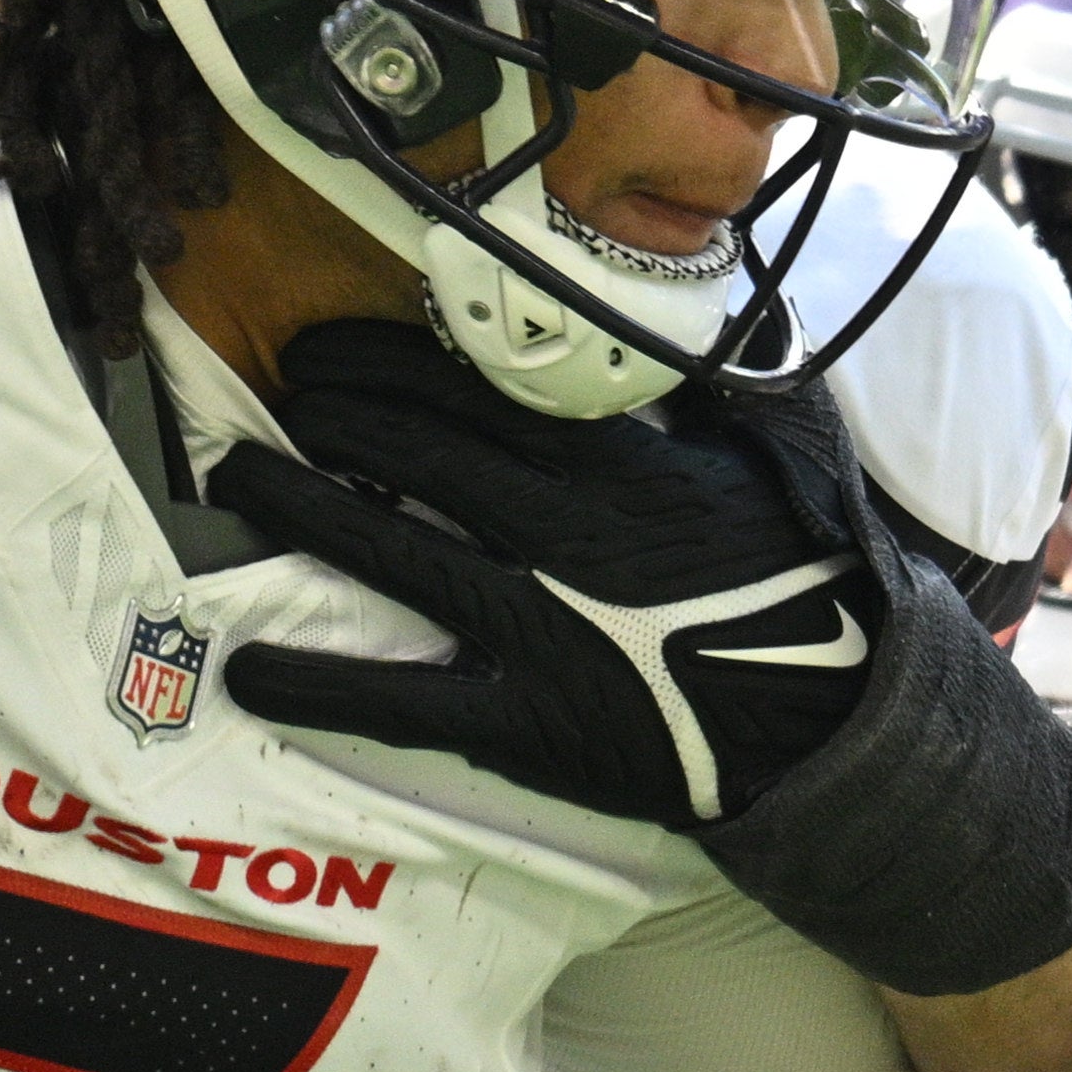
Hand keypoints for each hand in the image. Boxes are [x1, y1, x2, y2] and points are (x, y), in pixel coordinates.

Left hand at [210, 321, 882, 825]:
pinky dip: (323, 687)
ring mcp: (542, 630)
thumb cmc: (794, 583)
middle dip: (332, 418)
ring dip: (305, 511)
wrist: (833, 718)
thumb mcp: (752, 463)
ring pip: (396, 554)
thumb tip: (618, 349)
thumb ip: (675, 408)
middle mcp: (564, 537)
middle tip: (275, 403)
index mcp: (615, 469)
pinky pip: (408, 702)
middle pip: (418, 456)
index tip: (323, 352)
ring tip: (238, 481)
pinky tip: (247, 672)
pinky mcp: (530, 722)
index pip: (474, 395)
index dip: (384, 368)